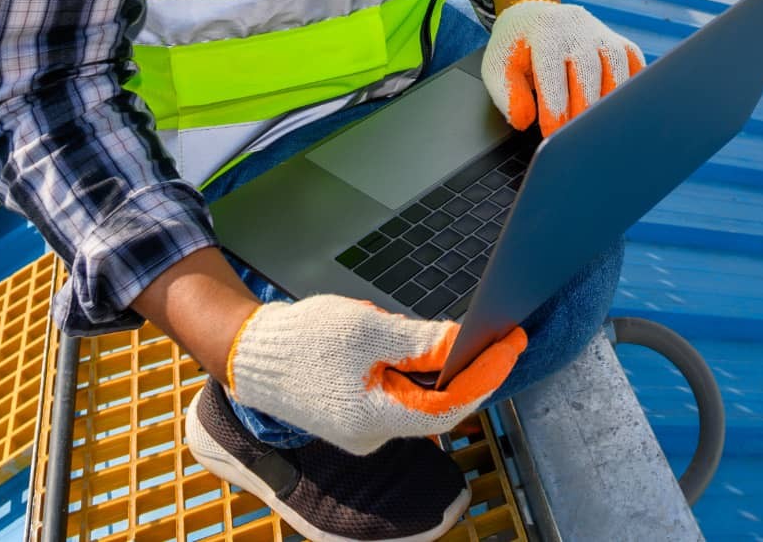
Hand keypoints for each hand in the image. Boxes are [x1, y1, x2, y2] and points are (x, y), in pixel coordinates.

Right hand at [226, 294, 525, 453]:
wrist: (250, 354)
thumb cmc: (303, 339)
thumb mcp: (366, 328)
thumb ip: (417, 341)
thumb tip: (462, 342)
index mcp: (372, 416)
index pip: (449, 403)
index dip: (486, 373)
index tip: (512, 344)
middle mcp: (372, 434)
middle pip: (440, 407)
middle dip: (474, 372)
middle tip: (504, 338)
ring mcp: (366, 430)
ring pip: (423, 403)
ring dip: (447, 373)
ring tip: (470, 339)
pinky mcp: (360, 418)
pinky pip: (403, 400)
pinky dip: (422, 377)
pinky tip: (430, 351)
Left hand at [482, 0, 644, 135]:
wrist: (533, 15)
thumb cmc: (516, 47)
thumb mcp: (497, 66)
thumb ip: (506, 94)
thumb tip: (525, 121)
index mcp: (544, 33)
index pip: (552, 72)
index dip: (555, 106)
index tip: (553, 134)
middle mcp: (576, 29)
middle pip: (588, 70)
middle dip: (584, 108)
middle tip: (577, 138)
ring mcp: (601, 33)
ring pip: (617, 65)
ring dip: (611, 100)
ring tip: (600, 128)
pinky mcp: (618, 41)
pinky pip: (635, 61)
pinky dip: (635, 85)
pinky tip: (625, 109)